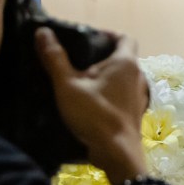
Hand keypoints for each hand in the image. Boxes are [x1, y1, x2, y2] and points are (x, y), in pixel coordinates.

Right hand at [36, 28, 149, 184]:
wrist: (117, 152)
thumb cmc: (95, 114)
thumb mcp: (68, 84)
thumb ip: (55, 57)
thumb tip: (43, 32)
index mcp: (127, 63)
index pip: (125, 37)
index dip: (107, 33)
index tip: (87, 37)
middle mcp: (139, 77)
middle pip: (122, 57)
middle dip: (101, 55)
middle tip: (76, 59)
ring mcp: (140, 96)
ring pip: (123, 77)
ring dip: (105, 75)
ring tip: (80, 79)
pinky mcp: (135, 111)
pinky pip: (123, 93)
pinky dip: (109, 91)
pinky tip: (90, 99)